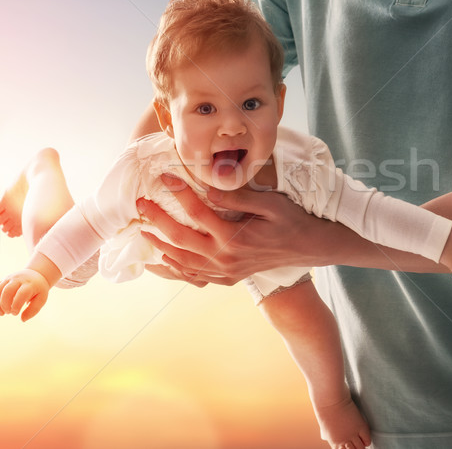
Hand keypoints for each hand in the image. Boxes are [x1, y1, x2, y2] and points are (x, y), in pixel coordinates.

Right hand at [0, 269, 49, 320]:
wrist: (36, 275)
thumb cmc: (38, 289)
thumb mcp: (41, 298)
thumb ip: (33, 309)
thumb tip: (23, 319)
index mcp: (30, 284)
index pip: (22, 293)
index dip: (17, 305)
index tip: (16, 313)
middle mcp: (19, 280)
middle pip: (8, 290)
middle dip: (5, 304)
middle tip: (9, 312)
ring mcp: (10, 279)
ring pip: (0, 289)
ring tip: (3, 313)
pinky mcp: (4, 280)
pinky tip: (0, 308)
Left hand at [137, 175, 324, 285]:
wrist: (306, 247)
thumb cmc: (290, 220)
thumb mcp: (269, 203)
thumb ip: (237, 197)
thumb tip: (209, 187)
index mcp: (235, 236)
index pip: (198, 212)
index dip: (179, 193)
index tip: (165, 177)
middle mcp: (226, 258)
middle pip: (182, 239)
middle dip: (158, 221)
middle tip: (141, 205)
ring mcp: (226, 271)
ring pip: (184, 262)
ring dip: (161, 246)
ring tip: (144, 232)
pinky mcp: (229, 278)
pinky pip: (196, 277)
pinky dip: (177, 270)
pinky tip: (165, 260)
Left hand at [314, 397, 371, 448]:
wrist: (329, 399)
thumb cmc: (325, 410)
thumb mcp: (326, 427)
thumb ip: (332, 435)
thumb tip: (333, 438)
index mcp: (334, 443)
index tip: (349, 446)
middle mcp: (344, 441)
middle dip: (355, 448)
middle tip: (356, 443)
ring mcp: (352, 434)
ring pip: (361, 447)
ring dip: (361, 444)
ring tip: (360, 439)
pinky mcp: (360, 426)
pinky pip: (367, 439)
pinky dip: (366, 439)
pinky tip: (363, 435)